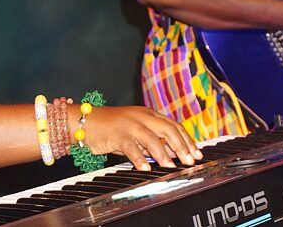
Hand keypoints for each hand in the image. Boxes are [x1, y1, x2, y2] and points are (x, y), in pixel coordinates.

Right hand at [83, 106, 202, 170]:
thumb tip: (173, 153)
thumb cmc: (111, 129)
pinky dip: (140, 159)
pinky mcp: (117, 134)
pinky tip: (146, 168)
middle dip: (181, 146)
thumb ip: (153, 141)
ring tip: (171, 166)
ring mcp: (129, 124)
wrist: (85, 121)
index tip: (197, 153)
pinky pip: (131, 147)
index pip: (174, 125)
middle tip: (189, 161)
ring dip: (163, 154)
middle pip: (168, 129)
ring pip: (151, 138)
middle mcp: (141, 117)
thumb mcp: (135, 132)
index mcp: (148, 114)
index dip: (187, 139)